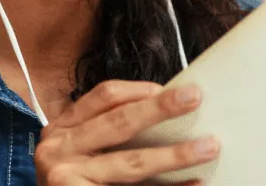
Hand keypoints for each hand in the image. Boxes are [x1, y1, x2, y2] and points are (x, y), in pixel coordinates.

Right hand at [35, 80, 216, 185]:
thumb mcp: (77, 151)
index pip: (102, 97)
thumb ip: (106, 134)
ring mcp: (65, 176)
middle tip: (194, 99)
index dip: (137, 90)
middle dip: (160, 110)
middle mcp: (58, 149)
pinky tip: (193, 184)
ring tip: (207, 147)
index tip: (168, 89)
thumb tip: (164, 115)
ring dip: (175, 155)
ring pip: (132, 163)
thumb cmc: (71, 181)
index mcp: (61, 129)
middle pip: (119, 123)